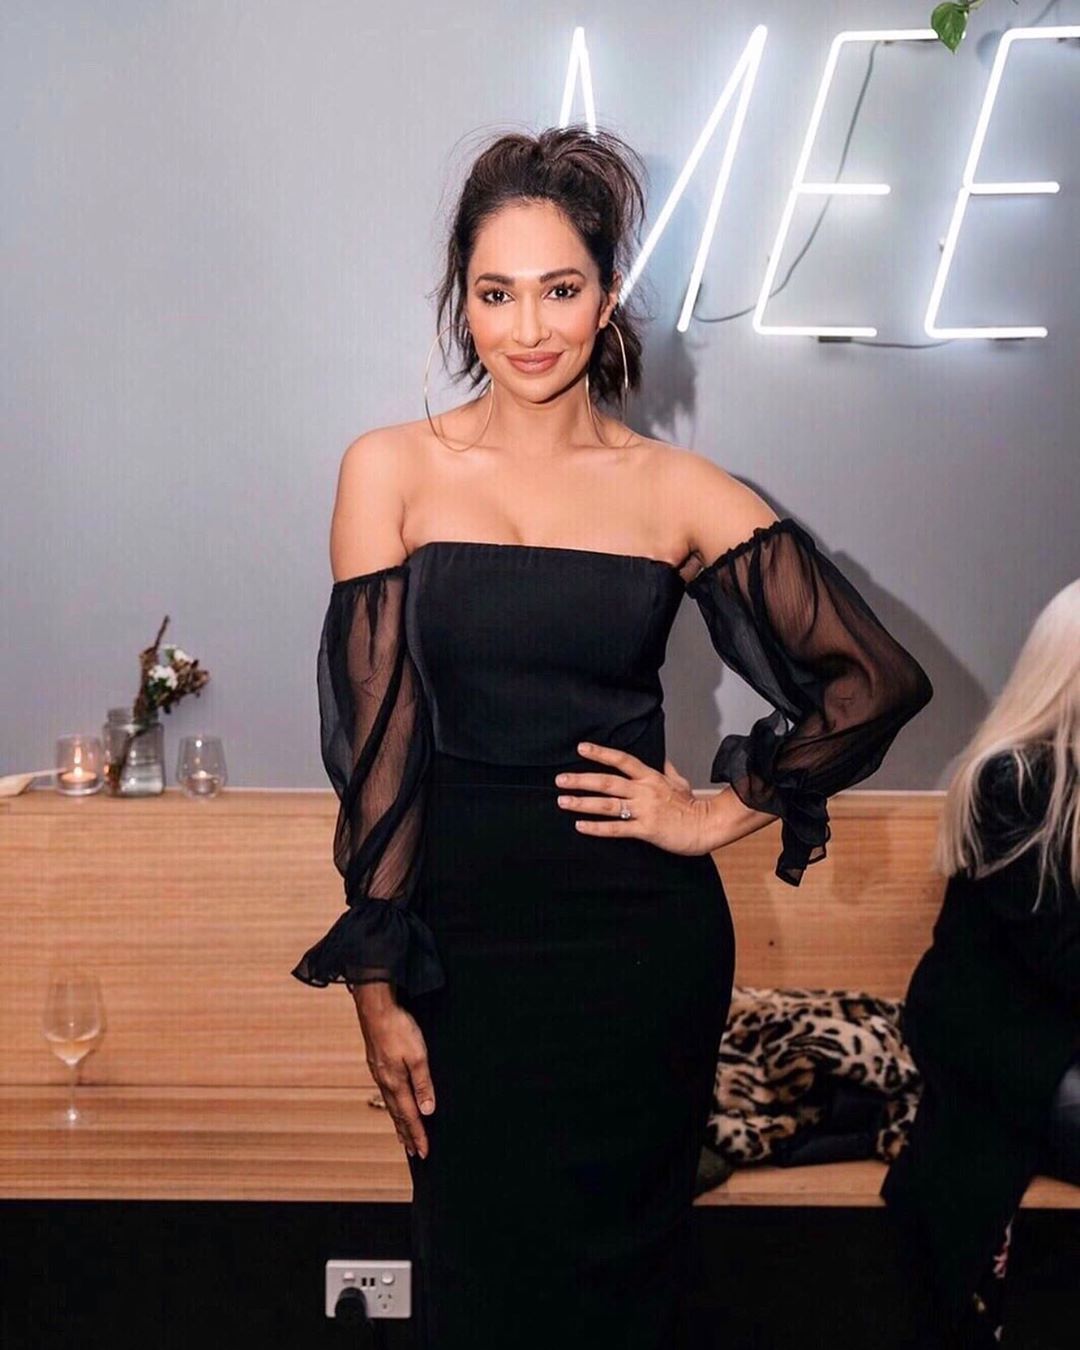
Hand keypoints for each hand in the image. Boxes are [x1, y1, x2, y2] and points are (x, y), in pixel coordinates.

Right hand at [352, 985, 434, 1158]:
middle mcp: (385, 1082)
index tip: (424, 1152)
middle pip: (398, 1115)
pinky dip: (392, 1105)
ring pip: (390, 1105)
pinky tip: (393, 1103)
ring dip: (398, 1122)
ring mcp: (378, 1073)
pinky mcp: (376, 1063)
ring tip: (402, 1136)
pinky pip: (386, 1092)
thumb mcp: (418, 1056)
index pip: (410, 1116)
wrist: (375, 1008)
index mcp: (396, 1083)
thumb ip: (423, 1084)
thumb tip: (427, 1110)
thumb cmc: (398, 1028)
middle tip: (413, 1152)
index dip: (418, 1134)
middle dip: (407, 1134)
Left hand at [554, 741, 711, 856]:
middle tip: (560, 780)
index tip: (582, 748)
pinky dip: (597, 827)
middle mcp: (644, 790)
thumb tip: (662, 759)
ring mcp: (644, 810)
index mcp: (651, 777)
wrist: (707, 826)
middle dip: (581, 780)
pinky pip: (617, 828)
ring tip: (563, 801)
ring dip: (583, 803)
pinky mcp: (646, 830)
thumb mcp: (680, 782)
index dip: (601, 753)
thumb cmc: (693, 806)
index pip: (622, 760)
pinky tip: (581, 826)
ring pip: (608, 804)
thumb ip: (667, 769)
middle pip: (608, 781)